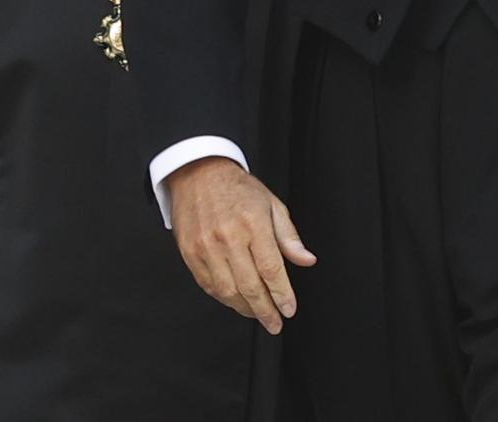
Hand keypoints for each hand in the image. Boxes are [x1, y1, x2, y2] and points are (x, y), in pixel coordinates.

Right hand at [169, 156, 316, 333]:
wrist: (198, 174)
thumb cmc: (238, 189)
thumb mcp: (271, 204)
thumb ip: (289, 236)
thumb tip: (307, 260)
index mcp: (253, 223)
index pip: (271, 269)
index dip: (282, 294)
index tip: (289, 309)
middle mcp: (228, 237)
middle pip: (250, 285)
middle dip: (265, 310)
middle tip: (275, 323)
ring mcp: (206, 247)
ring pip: (227, 291)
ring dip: (245, 308)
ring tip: (258, 314)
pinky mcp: (190, 253)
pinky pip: (208, 285)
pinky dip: (224, 298)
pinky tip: (236, 301)